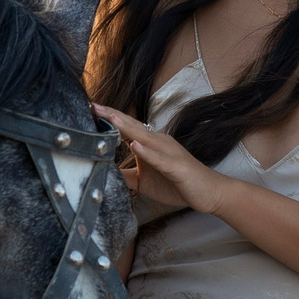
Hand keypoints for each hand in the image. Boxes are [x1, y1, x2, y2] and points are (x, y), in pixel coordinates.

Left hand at [93, 106, 229, 214]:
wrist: (210, 192)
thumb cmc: (178, 184)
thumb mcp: (144, 181)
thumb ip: (125, 175)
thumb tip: (101, 173)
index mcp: (151, 143)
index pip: (126, 127)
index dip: (109, 119)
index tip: (89, 109)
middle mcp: (159, 142)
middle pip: (132, 126)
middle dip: (112, 116)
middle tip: (93, 105)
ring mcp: (169, 153)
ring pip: (145, 138)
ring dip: (127, 127)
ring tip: (110, 117)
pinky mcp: (177, 167)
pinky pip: (160, 159)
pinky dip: (147, 152)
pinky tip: (135, 146)